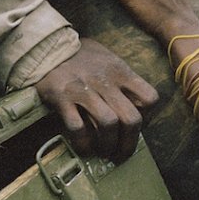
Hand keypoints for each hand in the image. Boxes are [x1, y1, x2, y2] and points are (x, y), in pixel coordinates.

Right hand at [34, 37, 157, 160]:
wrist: (48, 46)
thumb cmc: (81, 56)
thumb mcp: (108, 59)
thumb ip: (122, 79)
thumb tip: (134, 106)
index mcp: (120, 71)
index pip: (149, 98)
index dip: (149, 118)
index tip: (139, 128)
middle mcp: (106, 80)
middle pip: (131, 118)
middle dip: (129, 143)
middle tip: (121, 153)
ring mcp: (84, 89)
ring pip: (108, 124)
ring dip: (108, 145)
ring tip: (103, 152)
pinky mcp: (63, 97)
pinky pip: (78, 127)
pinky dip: (83, 143)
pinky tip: (83, 147)